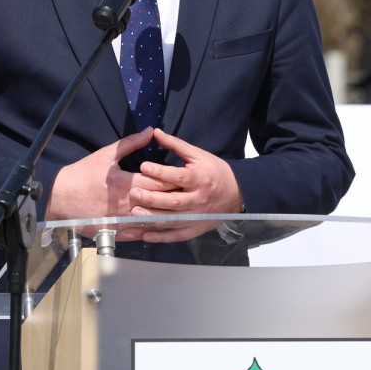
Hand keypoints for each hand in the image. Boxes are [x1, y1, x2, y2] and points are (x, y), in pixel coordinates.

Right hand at [45, 128, 177, 222]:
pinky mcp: (115, 231)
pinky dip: (151, 231)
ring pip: (151, 221)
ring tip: (182, 213)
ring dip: (166, 217)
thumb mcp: (106, 155)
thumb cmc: (82, 174)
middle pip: (158, 202)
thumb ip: (130, 143)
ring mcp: (121, 220)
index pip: (157, 182)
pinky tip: (162, 228)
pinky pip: (138, 234)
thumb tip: (150, 131)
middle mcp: (126, 204)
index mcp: (125, 183)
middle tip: (190, 195)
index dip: (174, 180)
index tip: (186, 178)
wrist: (60, 198)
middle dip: (174, 198)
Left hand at [126, 129, 243, 241]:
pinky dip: (161, 237)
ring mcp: (197, 216)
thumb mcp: (198, 155)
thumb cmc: (214, 171)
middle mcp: (198, 199)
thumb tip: (156, 132)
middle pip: (174, 201)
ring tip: (134, 213)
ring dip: (153, 218)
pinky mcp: (195, 229)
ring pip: (173, 220)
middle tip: (134, 192)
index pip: (178, 176)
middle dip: (152, 198)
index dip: (161, 172)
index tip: (144, 167)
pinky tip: (145, 235)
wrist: (236, 193)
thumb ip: (176, 145)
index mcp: (200, 178)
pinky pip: (177, 235)